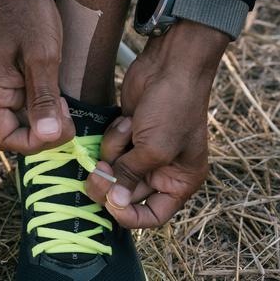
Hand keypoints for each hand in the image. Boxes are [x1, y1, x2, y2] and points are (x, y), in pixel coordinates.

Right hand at [0, 0, 74, 153]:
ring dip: (43, 121)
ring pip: (18, 123)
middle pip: (12, 135)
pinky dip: (40, 109)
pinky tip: (54, 94)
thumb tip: (48, 135)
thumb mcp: (43, 56)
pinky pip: (21, 108)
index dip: (36, 141)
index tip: (60, 123)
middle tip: (64, 110)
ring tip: (61, 100)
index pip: (6, 140)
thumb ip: (44, 97)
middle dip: (42, 132)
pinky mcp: (5, 82)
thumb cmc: (28, 15)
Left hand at [85, 20, 227, 227]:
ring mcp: (144, 152)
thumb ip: (130, 177)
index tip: (111, 205)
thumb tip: (112, 203)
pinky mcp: (129, 135)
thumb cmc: (173, 109)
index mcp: (181, 181)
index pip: (153, 216)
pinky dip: (114, 136)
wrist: (171, 64)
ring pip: (114, 171)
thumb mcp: (154, 150)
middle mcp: (163, 171)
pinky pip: (110, 148)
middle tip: (98, 172)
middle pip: (126, 195)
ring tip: (129, 129)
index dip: (129, 216)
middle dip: (112, 183)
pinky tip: (127, 118)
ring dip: (115, 152)